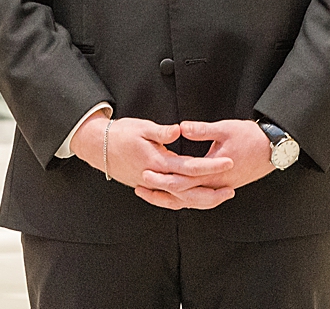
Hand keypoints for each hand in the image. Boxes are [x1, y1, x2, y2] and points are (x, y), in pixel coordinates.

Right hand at [72, 112, 235, 209]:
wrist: (98, 147)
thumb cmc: (121, 133)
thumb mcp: (141, 127)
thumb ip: (161, 132)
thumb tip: (178, 130)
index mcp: (157, 161)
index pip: (189, 167)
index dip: (210, 166)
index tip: (228, 162)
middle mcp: (155, 177)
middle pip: (188, 190)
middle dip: (211, 191)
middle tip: (231, 189)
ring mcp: (151, 185)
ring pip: (179, 200)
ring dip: (200, 200)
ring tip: (219, 197)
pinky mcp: (147, 187)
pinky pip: (168, 200)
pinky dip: (183, 202)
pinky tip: (195, 201)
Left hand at [141, 119, 272, 193]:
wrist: (273, 148)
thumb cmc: (250, 136)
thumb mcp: (224, 128)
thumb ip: (201, 130)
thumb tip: (180, 127)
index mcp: (213, 170)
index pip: (182, 180)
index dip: (162, 178)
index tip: (145, 174)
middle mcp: (216, 184)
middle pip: (184, 195)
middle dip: (161, 192)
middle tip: (141, 186)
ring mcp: (221, 188)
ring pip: (193, 201)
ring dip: (172, 199)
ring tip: (154, 195)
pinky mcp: (225, 187)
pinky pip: (202, 199)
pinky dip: (187, 199)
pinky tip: (178, 195)